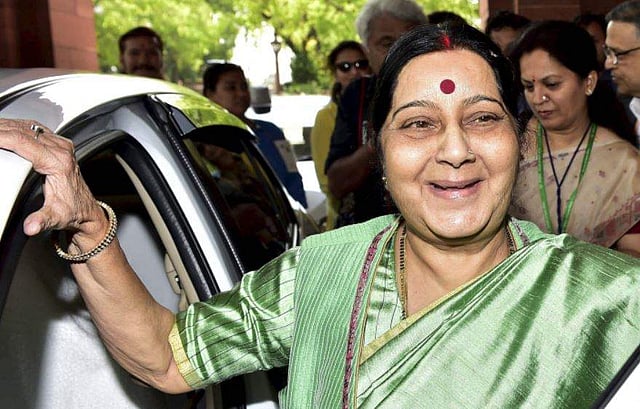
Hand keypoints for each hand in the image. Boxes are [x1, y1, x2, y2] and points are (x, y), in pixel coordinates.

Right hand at [0, 119, 106, 240]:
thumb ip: (41, 220)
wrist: (86, 209)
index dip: (2, 136)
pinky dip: (17, 127)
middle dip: (1, 129)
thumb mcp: (55, 217)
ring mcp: (62, 145)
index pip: (22, 141)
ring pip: (28, 127)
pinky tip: (6, 129)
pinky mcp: (60, 145)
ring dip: (7, 126)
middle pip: (23, 130)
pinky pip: (35, 129)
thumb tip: (31, 226)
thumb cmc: (72, 211)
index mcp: (58, 162)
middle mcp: (62, 149)